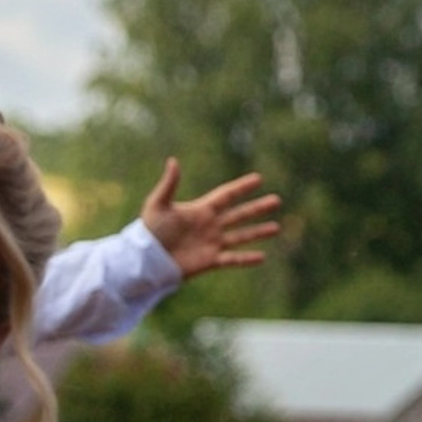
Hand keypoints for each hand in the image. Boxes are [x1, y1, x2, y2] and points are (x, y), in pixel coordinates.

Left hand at [140, 160, 280, 281]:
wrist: (145, 259)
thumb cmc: (148, 232)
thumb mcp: (157, 205)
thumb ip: (169, 184)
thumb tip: (173, 161)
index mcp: (200, 210)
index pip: (226, 195)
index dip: (241, 188)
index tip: (258, 179)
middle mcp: (209, 225)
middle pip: (239, 214)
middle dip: (257, 208)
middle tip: (277, 200)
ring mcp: (211, 243)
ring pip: (241, 236)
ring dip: (258, 232)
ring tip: (277, 227)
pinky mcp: (209, 260)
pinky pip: (233, 259)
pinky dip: (247, 259)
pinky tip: (262, 257)